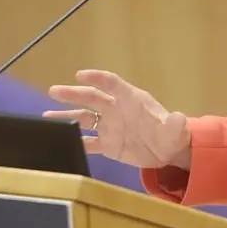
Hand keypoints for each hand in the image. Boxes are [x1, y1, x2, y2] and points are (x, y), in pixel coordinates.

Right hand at [44, 69, 192, 168]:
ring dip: (66, 116)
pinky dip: (76, 141)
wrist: (168, 152)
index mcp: (131, 99)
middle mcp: (116, 109)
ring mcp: (109, 126)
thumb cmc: (171, 134)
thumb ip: (175, 124)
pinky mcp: (107, 145)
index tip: (80, 75)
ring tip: (47, 117)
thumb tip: (179, 119)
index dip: (97, 78)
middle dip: (73, 94)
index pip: (111, 83)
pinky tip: (61, 140)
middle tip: (54, 91)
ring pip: (84, 118)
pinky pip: (88, 142)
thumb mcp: (176, 129)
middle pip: (91, 98)